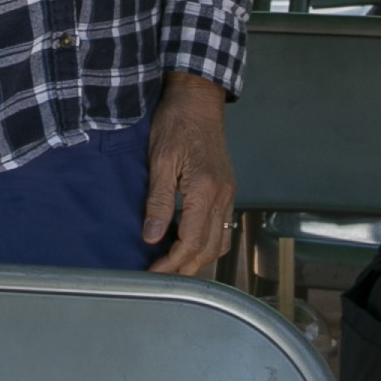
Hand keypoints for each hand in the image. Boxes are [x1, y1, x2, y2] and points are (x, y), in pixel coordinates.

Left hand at [141, 73, 234, 276]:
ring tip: (173, 268)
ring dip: (199, 260)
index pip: (192, 241)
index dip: (172, 263)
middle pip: (210, 248)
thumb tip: (152, 237)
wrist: (198, 100)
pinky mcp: (227, 190)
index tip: (152, 273)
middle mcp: (223, 196)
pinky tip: (189, 244)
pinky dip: (207, 244)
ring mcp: (229, 194)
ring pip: (220, 241)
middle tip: (160, 279)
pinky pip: (223, 228)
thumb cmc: (176, 124)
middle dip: (186, 270)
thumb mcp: (160, 160)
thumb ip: (158, 201)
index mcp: (206, 190)